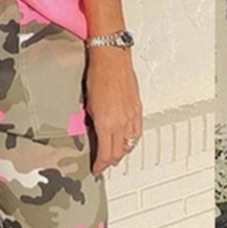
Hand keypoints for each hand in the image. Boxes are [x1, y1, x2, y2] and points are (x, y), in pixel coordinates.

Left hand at [85, 47, 142, 174]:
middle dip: (111, 161)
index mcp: (107, 123)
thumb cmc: (98, 75)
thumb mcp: (88, 103)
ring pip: (130, 144)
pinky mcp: (137, 109)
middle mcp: (121, 123)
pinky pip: (137, 132)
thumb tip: (93, 131)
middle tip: (104, 165)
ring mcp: (132, 117)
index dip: (101, 165)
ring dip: (123, 153)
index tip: (96, 169)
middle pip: (119, 152)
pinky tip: (128, 141)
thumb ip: (92, 121)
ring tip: (116, 156)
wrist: (111, 58)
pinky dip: (132, 141)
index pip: (106, 153)